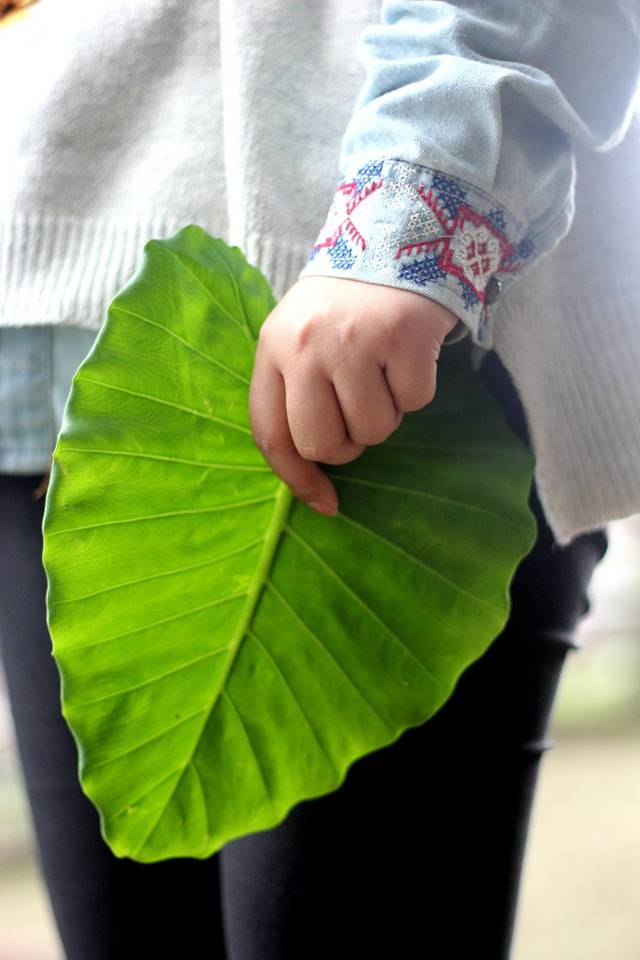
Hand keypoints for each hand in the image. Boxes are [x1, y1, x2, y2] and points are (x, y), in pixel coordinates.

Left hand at [249, 276, 457, 514]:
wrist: (396, 236)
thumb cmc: (346, 305)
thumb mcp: (301, 337)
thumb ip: (295, 394)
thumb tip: (313, 480)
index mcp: (273, 349)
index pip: (270, 434)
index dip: (296, 479)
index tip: (323, 502)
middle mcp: (305, 346)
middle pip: (322, 444)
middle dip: (348, 444)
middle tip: (359, 410)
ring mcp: (353, 340)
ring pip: (374, 430)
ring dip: (387, 411)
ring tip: (383, 370)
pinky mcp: (401, 336)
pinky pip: (414, 401)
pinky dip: (417, 387)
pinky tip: (408, 352)